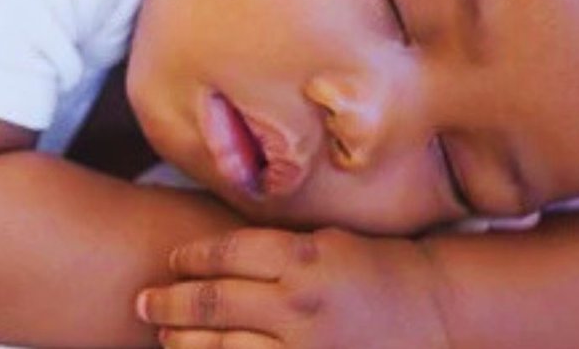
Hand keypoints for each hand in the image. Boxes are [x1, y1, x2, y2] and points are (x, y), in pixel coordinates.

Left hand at [136, 227, 450, 347]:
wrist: (435, 312)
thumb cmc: (377, 269)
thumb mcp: (324, 241)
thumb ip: (272, 248)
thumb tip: (210, 254)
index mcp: (300, 257)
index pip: (223, 254)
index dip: (189, 258)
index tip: (173, 261)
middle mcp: (297, 303)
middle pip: (211, 303)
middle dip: (168, 303)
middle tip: (144, 301)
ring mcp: (304, 347)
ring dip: (183, 343)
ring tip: (163, 335)